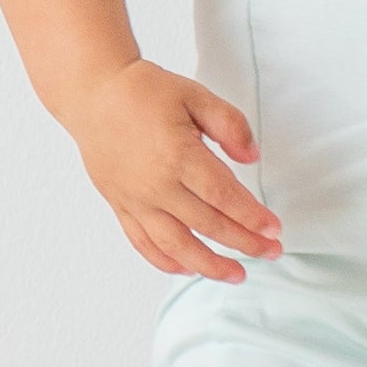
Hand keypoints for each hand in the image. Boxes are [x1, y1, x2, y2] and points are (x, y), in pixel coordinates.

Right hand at [70, 62, 281, 279]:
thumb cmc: (144, 91)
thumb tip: (252, 158)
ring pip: (176, 245)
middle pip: (208, 225)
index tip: (274, 229)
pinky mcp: (120, 205)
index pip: (224, 196)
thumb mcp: (195, 95)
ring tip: (235, 275)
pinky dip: (166, 261)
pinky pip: (143, 242)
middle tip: (271, 252)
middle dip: (245, 243)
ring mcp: (136, 199)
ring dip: (209, 265)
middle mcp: (156, 184)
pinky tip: (188, 269)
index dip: (252, 217)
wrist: (92, 94)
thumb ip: (230, 125)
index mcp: (178, 154)